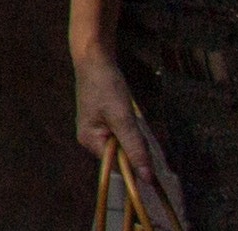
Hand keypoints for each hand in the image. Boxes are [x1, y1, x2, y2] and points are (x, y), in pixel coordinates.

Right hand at [75, 52, 182, 226]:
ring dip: (134, 134)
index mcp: (89, 141)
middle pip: (121, 156)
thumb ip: (134, 148)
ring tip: (129, 113)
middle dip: (135, 144)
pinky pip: (122, 133)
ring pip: (124, 144)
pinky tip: (128, 111)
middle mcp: (90, 139)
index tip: (148, 151)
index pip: (117, 166)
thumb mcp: (123, 118)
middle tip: (135, 122)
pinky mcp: (103, 120)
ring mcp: (96, 129)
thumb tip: (148, 180)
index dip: (135, 162)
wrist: (96, 57)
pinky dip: (131, 127)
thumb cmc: (105, 86)